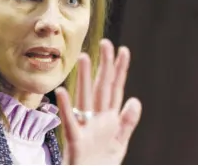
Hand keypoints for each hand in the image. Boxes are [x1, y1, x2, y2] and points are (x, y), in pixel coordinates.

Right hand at [55, 39, 141, 164]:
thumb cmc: (100, 162)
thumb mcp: (119, 143)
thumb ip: (127, 122)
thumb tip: (135, 100)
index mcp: (109, 117)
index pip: (115, 88)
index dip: (120, 70)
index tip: (123, 50)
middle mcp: (96, 117)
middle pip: (101, 87)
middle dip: (104, 65)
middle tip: (106, 43)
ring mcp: (85, 126)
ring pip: (85, 97)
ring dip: (84, 78)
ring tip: (84, 58)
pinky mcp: (75, 139)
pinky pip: (70, 121)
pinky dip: (66, 107)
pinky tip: (62, 92)